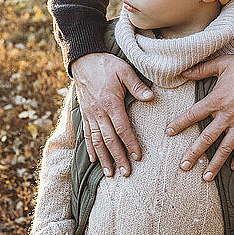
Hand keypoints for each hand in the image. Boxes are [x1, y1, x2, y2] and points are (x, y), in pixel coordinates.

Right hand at [71, 53, 153, 177]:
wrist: (83, 60)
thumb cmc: (106, 65)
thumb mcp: (124, 70)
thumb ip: (137, 86)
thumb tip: (151, 98)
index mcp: (111, 104)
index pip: (122, 129)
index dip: (130, 144)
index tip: (138, 157)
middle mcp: (99, 113)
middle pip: (109, 140)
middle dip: (118, 158)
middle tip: (125, 173)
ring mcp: (90, 115)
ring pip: (97, 141)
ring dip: (104, 159)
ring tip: (110, 174)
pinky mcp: (85, 114)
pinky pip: (87, 135)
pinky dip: (90, 149)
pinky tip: (94, 160)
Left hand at [166, 55, 233, 180]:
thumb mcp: (222, 64)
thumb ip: (201, 69)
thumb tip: (182, 72)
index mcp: (216, 100)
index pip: (193, 115)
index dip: (179, 124)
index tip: (169, 133)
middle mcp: (227, 115)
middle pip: (207, 138)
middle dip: (194, 154)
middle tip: (184, 166)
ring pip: (225, 148)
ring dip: (215, 164)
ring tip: (206, 177)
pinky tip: (233, 168)